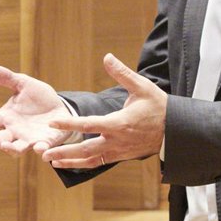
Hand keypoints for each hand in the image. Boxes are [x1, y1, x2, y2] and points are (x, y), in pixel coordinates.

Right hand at [0, 63, 73, 154]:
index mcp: (5, 118)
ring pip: (17, 149)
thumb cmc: (37, 97)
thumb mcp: (23, 84)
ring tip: (6, 146)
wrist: (60, 106)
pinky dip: (41, 150)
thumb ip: (7, 78)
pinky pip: (42, 149)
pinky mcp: (46, 143)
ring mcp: (29, 139)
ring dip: (11, 149)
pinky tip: (40, 148)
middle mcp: (14, 132)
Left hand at [42, 54, 166, 168]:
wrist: (176, 130)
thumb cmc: (158, 106)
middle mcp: (117, 141)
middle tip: (44, 153)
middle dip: (64, 153)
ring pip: (91, 161)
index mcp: (119, 123)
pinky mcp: (121, 156)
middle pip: (85, 150)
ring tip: (52, 162)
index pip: (89, 125)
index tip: (52, 124)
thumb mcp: (142, 87)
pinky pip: (99, 162)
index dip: (69, 125)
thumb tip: (107, 56)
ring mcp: (119, 151)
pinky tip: (71, 163)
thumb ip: (122, 73)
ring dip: (70, 162)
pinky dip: (83, 164)